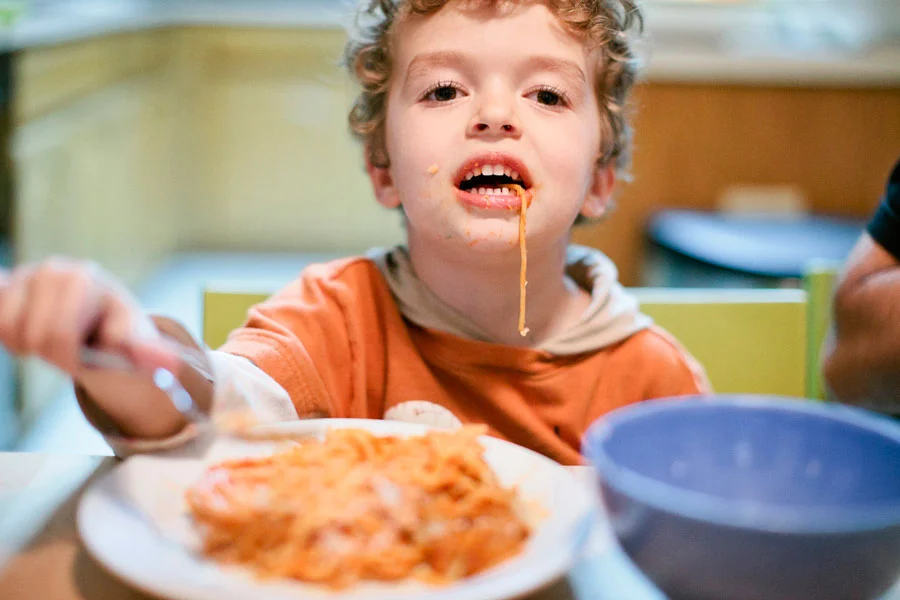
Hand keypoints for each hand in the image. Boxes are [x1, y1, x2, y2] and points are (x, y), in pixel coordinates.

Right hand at [0, 258, 191, 437]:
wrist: (97, 318)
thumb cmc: (117, 331)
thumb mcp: (136, 341)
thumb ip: (150, 353)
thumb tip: (173, 365)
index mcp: (85, 279)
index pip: (59, 335)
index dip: (67, 358)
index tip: (80, 359)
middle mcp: (53, 270)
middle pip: (34, 335)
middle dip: (50, 353)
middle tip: (69, 348)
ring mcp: (25, 275)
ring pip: (9, 330)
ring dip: (29, 346)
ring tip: (54, 337)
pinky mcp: (6, 285)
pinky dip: (10, 336)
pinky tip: (31, 329)